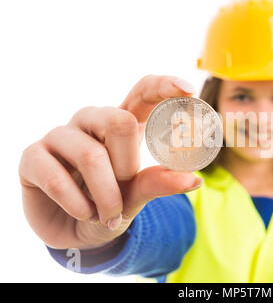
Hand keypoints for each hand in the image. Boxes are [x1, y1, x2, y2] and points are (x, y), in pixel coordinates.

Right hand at [19, 75, 202, 249]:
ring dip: (106, 196)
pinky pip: (57, 178)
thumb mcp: (136, 195)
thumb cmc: (110, 204)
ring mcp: (59, 135)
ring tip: (107, 213)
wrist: (75, 233)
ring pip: (91, 155)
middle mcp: (91, 121)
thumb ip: (158, 183)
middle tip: (125, 187)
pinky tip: (83, 212)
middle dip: (128, 166)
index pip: (143, 91)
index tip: (189, 91)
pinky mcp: (33, 156)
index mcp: (121, 123)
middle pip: (118, 121)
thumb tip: (194, 179)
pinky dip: (78, 205)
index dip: (164, 86)